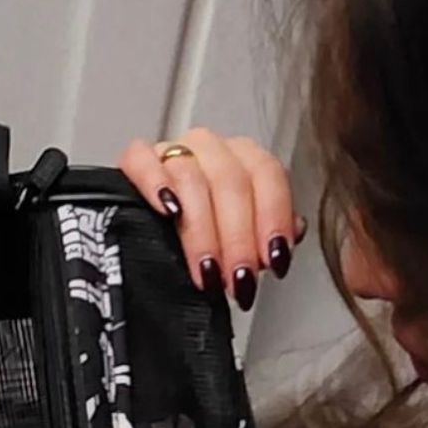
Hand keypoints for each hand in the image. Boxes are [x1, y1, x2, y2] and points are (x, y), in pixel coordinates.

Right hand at [118, 130, 303, 310]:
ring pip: (191, 178)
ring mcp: (171, 150)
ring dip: (202, 231)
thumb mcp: (239, 238)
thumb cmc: (199, 237)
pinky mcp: (134, 160)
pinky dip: (156, 183)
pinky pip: (142, 159)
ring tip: (206, 270)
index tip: (273, 260)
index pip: (267, 173)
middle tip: (237, 279)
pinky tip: (167, 210)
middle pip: (231, 181)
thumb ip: (267, 233)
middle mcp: (209, 148)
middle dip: (238, 238)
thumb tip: (293, 232)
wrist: (142, 238)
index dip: (273, 217)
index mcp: (241, 158)